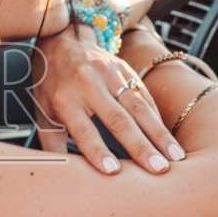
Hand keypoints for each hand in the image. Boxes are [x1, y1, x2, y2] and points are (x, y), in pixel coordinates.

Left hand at [31, 24, 180, 173]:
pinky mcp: (125, 70)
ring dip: (159, 133)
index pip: (83, 129)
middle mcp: (89, 84)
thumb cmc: (52, 85)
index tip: (113, 172)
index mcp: (65, 98)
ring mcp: (109, 75)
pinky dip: (158, 119)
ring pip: (139, 107)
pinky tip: (169, 138)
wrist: (61, 42)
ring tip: (175, 156)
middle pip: (118, 119)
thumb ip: (51, 144)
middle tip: (159, 169)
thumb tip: (60, 175)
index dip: (97, 151)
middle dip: (141, 146)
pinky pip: (145, 96)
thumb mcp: (42, 112)